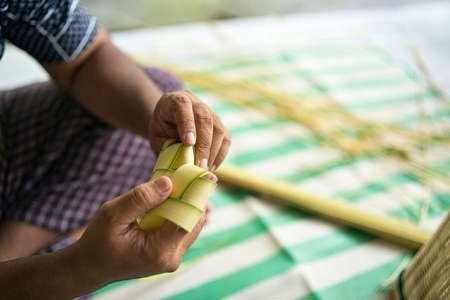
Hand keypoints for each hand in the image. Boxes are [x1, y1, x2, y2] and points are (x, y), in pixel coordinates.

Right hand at [73, 176, 205, 282]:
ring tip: (178, 182)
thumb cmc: (97, 242)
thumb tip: (169, 182)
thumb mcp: (113, 215)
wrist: (90, 267)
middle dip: (192, 196)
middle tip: (188, 171)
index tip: (197, 170)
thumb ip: (141, 199)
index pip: (187, 217)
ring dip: (186, 202)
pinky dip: (179, 211)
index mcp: (158, 251)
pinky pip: (182, 228)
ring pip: (191, 224)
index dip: (194, 193)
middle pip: (195, 220)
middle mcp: (171, 258)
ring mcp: (172, 257)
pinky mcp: (170, 253)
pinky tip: (169, 197)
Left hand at [149, 90, 230, 170]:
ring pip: (218, 129)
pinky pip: (226, 140)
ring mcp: (211, 113)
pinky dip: (220, 155)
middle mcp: (196, 103)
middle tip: (200, 165)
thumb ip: (167, 147)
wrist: (169, 119)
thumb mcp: (157, 136)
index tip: (188, 143)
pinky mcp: (220, 125)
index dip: (187, 125)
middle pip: (205, 118)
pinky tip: (211, 167)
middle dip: (204, 144)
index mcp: (175, 101)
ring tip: (204, 169)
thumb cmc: (161, 130)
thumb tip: (182, 167)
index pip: (183, 107)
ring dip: (213, 152)